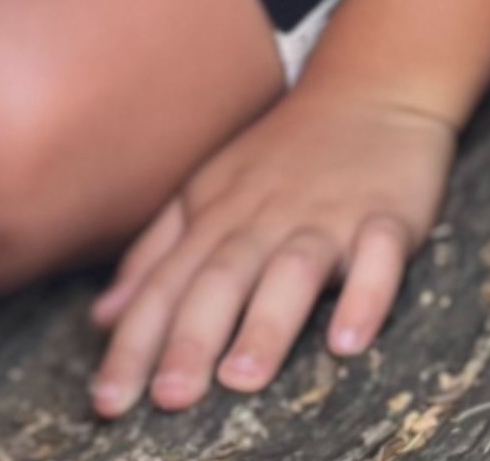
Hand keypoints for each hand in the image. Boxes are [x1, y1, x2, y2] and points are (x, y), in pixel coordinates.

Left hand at [88, 85, 454, 416]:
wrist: (371, 87)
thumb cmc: (284, 154)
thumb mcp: (208, 191)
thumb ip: (156, 253)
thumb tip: (101, 317)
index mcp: (218, 215)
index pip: (166, 285)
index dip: (135, 342)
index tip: (109, 402)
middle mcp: (266, 216)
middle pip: (221, 278)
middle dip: (191, 339)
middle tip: (168, 400)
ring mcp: (328, 216)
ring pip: (292, 270)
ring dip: (266, 323)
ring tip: (242, 378)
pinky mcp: (387, 217)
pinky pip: (378, 258)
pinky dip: (366, 298)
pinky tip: (348, 342)